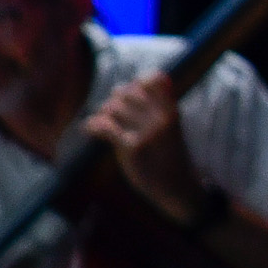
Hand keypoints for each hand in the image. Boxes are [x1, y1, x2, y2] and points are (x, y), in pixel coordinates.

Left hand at [85, 72, 211, 226]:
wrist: (178, 188)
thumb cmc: (170, 156)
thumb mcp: (171, 127)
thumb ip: (156, 106)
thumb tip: (124, 85)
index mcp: (171, 110)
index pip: (152, 79)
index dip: (136, 84)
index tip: (128, 96)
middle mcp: (161, 117)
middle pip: (126, 92)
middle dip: (114, 100)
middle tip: (110, 113)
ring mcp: (147, 131)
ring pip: (113, 107)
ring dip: (102, 113)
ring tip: (101, 123)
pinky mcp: (133, 147)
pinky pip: (105, 125)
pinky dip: (93, 125)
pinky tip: (90, 130)